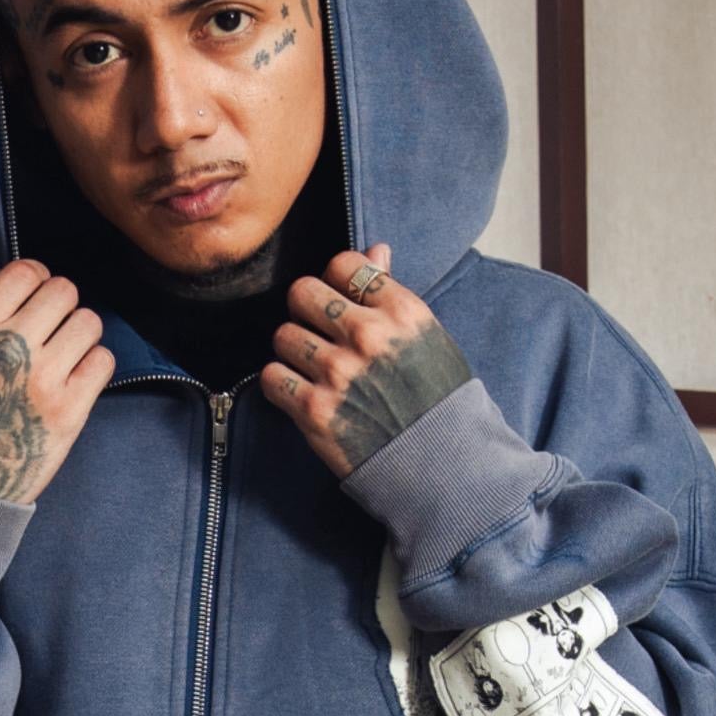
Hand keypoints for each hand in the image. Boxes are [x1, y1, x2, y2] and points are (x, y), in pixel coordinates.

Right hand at [0, 261, 113, 506]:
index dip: (37, 279)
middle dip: (60, 306)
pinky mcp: (69, 412)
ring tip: (66, 355)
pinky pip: (103, 361)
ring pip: (89, 322)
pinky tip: (76, 379)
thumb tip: (9, 284)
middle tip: (53, 328)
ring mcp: (42, 380)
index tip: (37, 294)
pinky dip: (94, 366)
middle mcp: (8, 348)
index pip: (24, 272)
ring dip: (80, 335)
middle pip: (63, 291)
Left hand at [261, 246, 473, 480]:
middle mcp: (368, 336)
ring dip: (292, 351)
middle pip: (302, 292)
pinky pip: (272, 377)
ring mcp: (339, 373)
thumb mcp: (427, 338)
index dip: (333, 282)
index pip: (342, 264)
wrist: (442, 464)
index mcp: (400, 310)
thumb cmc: (437, 400)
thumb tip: (374, 251)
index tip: (337, 303)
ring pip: (283, 335)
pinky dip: (280, 385)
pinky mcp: (316, 411)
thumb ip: (392, 295)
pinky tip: (299, 393)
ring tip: (312, 369)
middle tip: (316, 333)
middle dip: (304, 310)